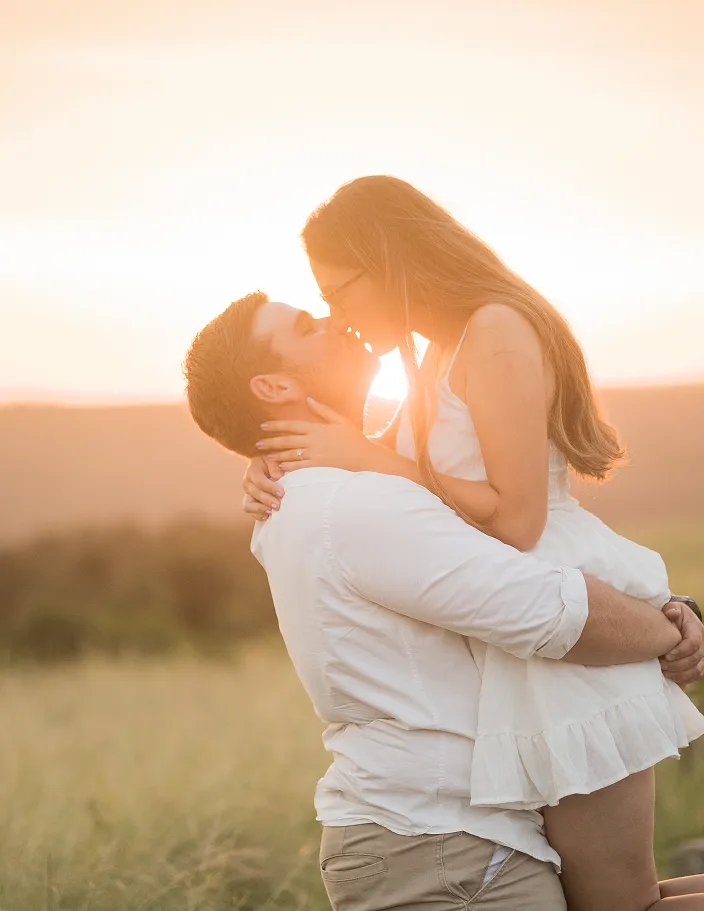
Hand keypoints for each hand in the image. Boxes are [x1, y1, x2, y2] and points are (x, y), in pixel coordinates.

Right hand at [242, 456, 284, 521]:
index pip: (259, 480)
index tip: (281, 493)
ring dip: (260, 510)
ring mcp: (247, 494)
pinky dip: (257, 515)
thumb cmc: (271, 462)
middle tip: (279, 505)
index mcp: (252, 471)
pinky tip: (267, 516)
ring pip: (248, 505)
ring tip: (271, 512)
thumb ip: (275, 466)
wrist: (264, 465)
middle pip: (255, 493)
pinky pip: (250, 511)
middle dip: (267, 500)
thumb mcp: (273, 459)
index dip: (270, 488)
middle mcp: (247, 483)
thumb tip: (277, 477)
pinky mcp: (250, 502)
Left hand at [255, 398, 379, 472]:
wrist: (365, 457)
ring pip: (291, 455)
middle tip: (258, 444)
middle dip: (271, 442)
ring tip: (266, 456)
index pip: (292, 425)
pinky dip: (288, 467)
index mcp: (317, 428)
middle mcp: (313, 441)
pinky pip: (300, 467)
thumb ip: (323, 410)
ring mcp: (315, 455)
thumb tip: (309, 399)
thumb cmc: (354, 438)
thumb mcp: (341, 420)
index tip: (263, 426)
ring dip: (277, 455)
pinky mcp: (318, 467)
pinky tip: (280, 467)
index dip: (276, 426)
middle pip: (287, 441)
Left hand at [660, 600, 703, 686]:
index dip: (681, 651)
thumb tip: (672, 613)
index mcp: (698, 630)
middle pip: (694, 659)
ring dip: (679, 673)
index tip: (666, 655)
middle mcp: (703, 645)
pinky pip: (693, 676)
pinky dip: (682, 679)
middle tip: (661, 664)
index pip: (694, 643)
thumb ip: (671, 609)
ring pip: (695, 670)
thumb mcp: (671, 608)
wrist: (675, 623)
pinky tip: (669, 676)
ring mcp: (701, 656)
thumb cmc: (671, 615)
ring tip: (664, 672)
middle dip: (677, 664)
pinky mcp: (697, 665)